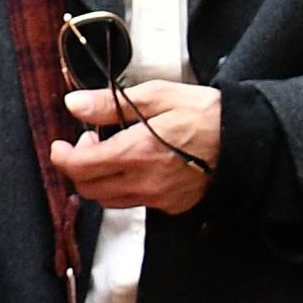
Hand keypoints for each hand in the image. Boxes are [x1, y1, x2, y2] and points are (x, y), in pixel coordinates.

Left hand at [53, 82, 219, 213]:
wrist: (243, 141)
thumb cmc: (203, 113)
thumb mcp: (156, 95)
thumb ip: (109, 103)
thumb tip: (74, 104)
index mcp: (136, 152)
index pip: (80, 166)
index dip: (62, 157)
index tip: (60, 145)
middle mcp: (143, 182)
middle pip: (88, 188)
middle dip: (79, 167)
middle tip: (90, 142)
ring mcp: (157, 199)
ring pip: (108, 200)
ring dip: (98, 180)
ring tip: (112, 153)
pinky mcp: (170, 206)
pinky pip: (134, 203)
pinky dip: (123, 188)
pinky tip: (135, 167)